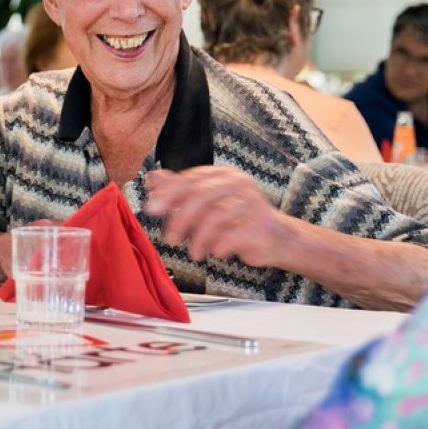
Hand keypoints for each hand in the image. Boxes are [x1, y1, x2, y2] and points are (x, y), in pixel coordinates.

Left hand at [144, 167, 296, 269]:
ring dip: (198, 240)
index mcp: (223, 175)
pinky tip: (216, 253)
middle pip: (200, 196)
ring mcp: (251, 202)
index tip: (151, 209)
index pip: (190, 179)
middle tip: (169, 239)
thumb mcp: (206, 204)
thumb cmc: (236, 220)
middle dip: (180, 219)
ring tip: (194, 253)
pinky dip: (218, 247)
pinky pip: (230, 236)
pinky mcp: (260, 224)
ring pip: (214, 217)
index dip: (168, 194)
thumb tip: (153, 178)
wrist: (276, 239)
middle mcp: (238, 183)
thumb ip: (180, 191)